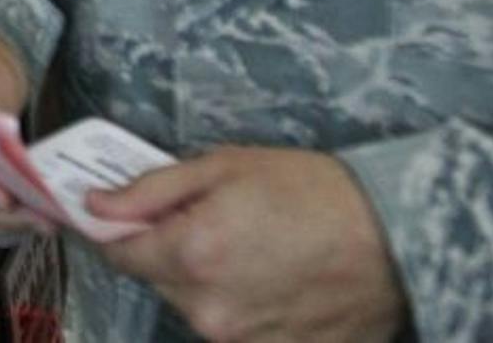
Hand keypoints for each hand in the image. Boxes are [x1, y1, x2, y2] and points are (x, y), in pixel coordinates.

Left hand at [91, 148, 406, 341]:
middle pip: (158, 280)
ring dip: (208, 280)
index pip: (117, 253)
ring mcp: (242, 341)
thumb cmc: (315, 193)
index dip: (115, 230)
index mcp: (191, 255)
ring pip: (196, 306)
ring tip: (254, 247)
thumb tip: (94, 206)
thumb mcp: (223, 167)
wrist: (399, 239)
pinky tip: (275, 278)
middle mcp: (209, 310)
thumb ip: (149, 190)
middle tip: (215, 219)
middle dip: (172, 250)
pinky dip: (243, 304)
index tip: (118, 214)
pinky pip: (235, 329)